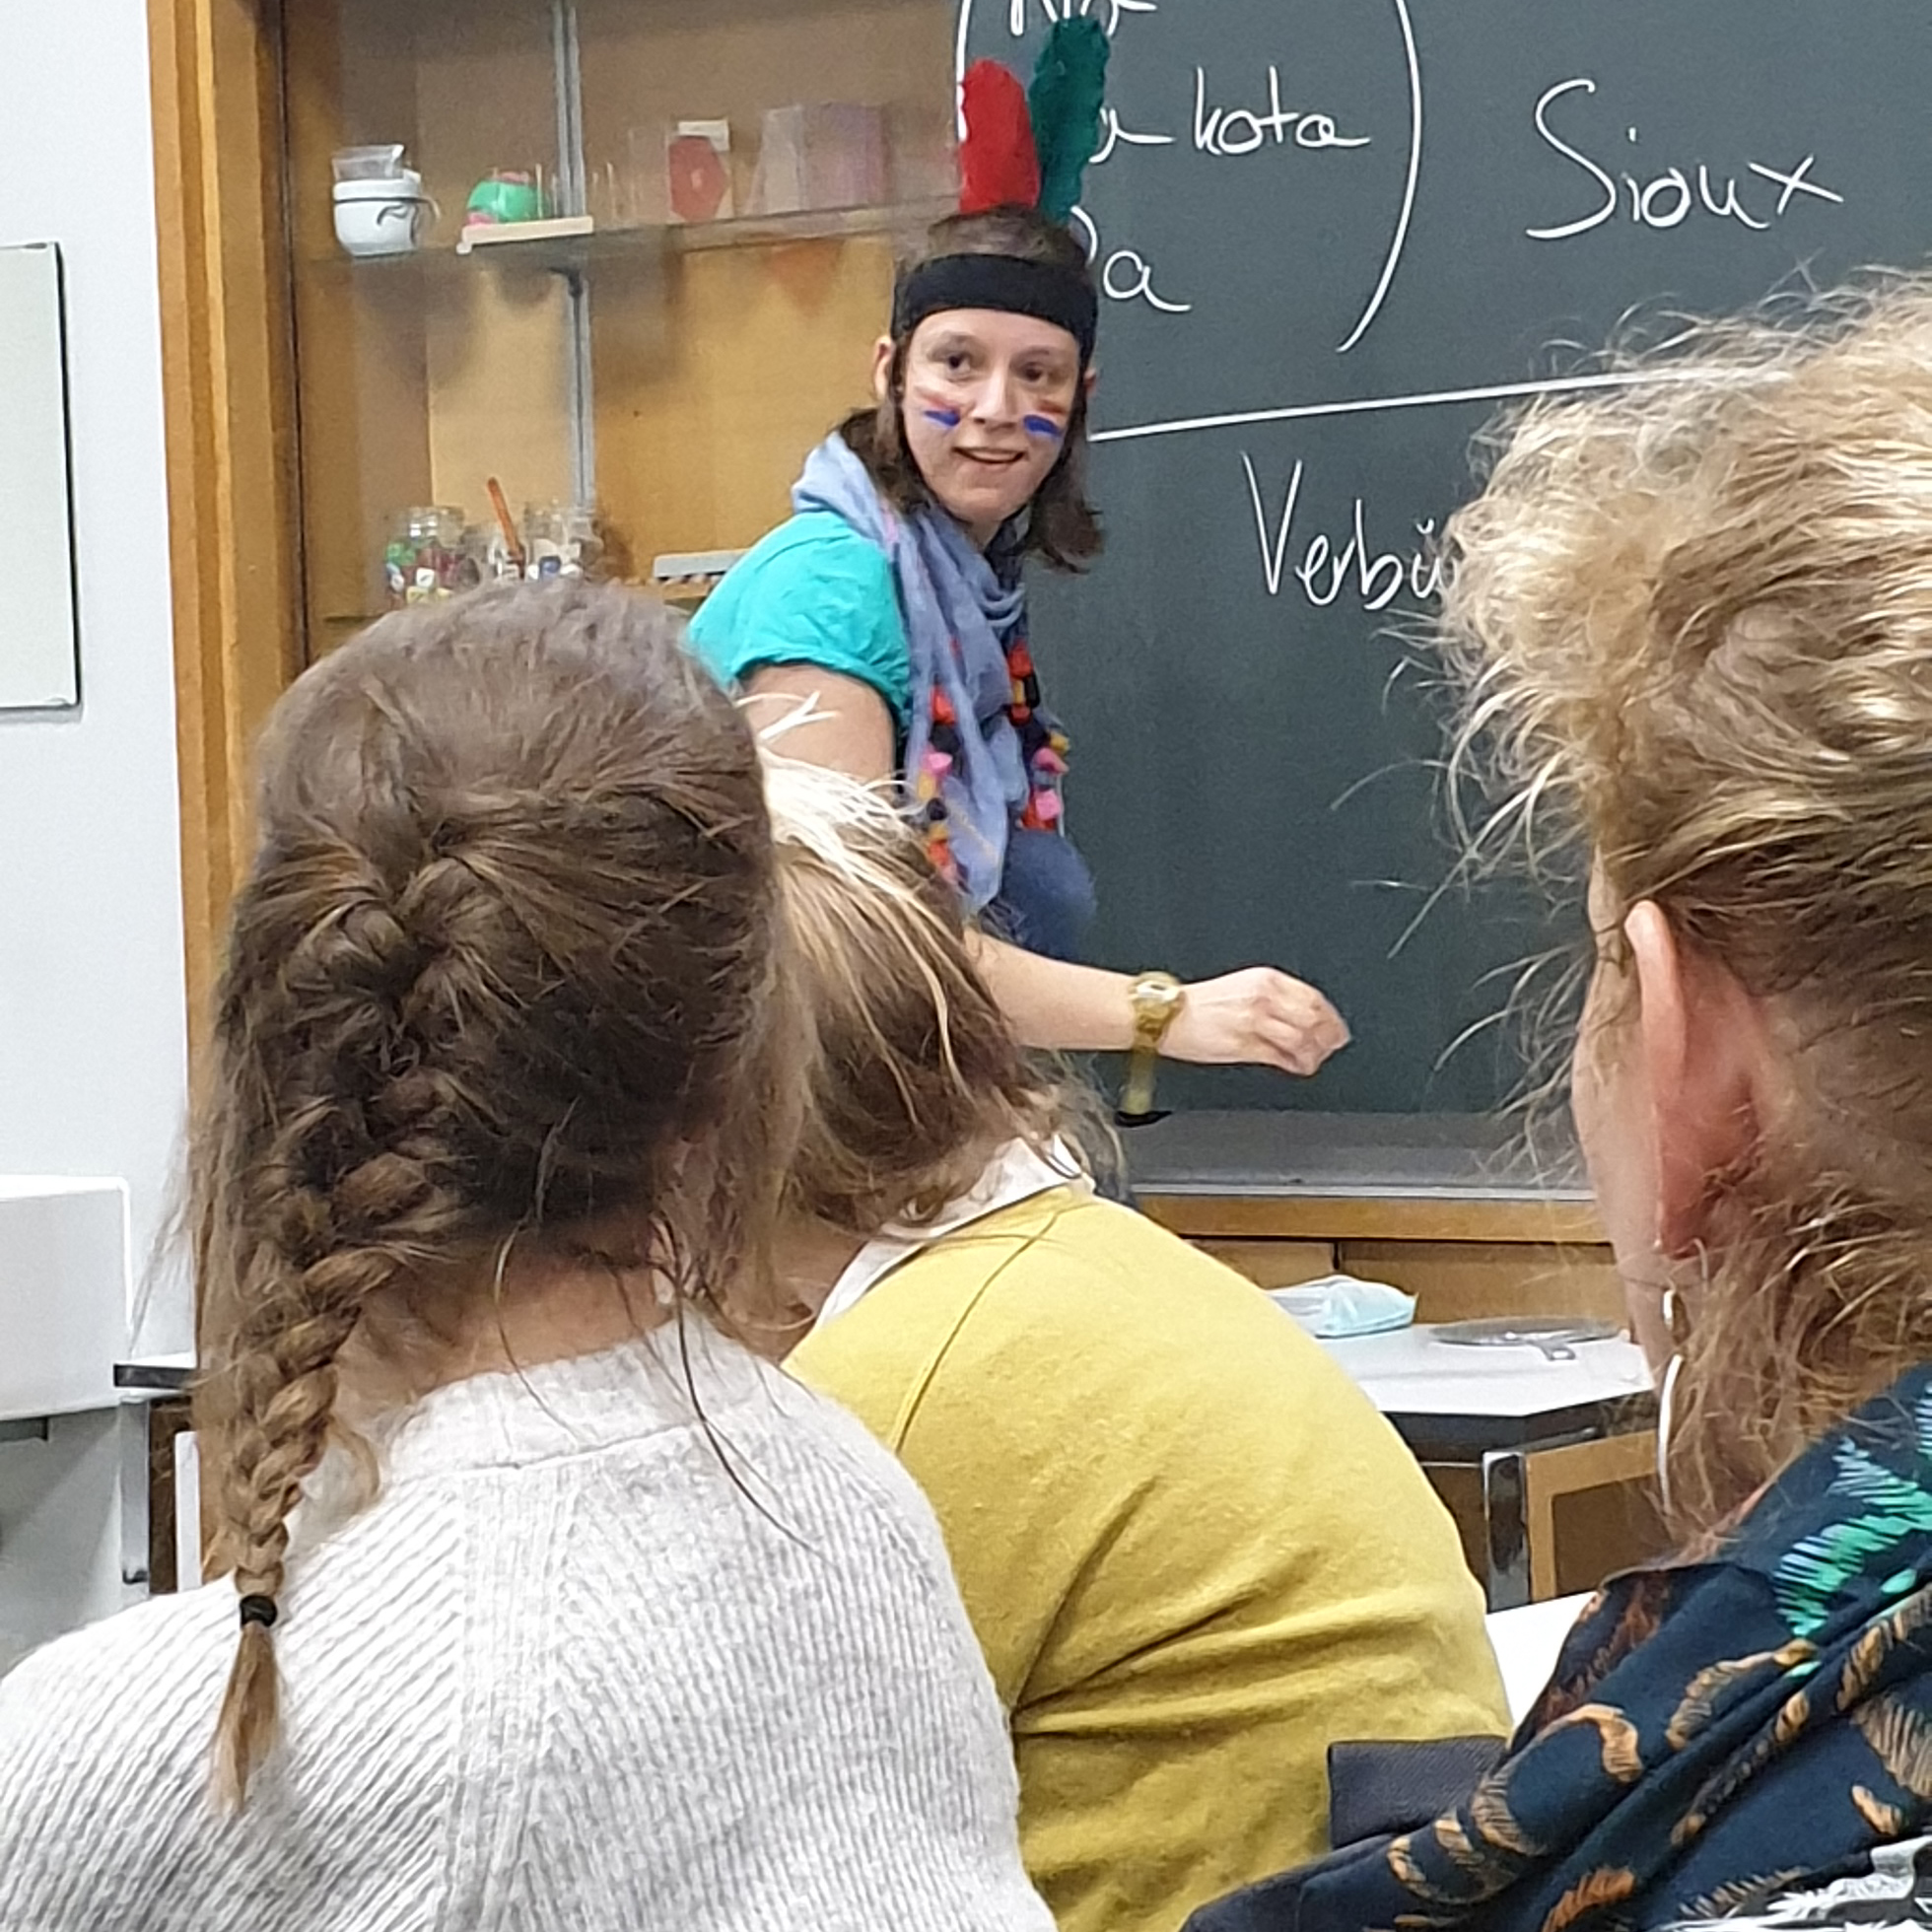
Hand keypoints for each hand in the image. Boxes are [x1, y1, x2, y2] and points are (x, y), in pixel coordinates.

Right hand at [1161, 967, 1349, 1077]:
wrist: (1168, 1015)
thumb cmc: (1199, 1005)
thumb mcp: (1242, 987)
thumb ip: (1273, 998)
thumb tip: (1302, 1015)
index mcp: (1266, 979)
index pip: (1313, 997)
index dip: (1331, 1017)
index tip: (1336, 1028)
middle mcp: (1264, 998)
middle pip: (1313, 1018)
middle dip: (1328, 1036)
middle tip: (1332, 1046)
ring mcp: (1255, 1022)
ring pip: (1302, 1039)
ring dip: (1313, 1054)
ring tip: (1313, 1060)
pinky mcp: (1245, 1046)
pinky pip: (1282, 1057)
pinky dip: (1296, 1064)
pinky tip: (1297, 1066)